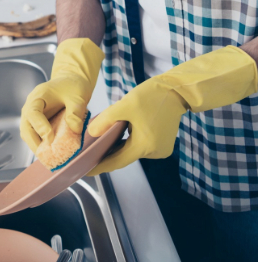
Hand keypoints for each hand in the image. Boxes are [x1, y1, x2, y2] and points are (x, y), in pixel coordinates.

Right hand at [20, 38, 103, 151]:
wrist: (71, 82)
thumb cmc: (72, 86)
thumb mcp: (77, 96)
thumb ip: (75, 111)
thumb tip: (75, 129)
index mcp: (38, 96)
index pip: (32, 112)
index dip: (39, 126)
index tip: (50, 138)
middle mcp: (32, 107)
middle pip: (25, 126)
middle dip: (34, 142)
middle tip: (46, 156)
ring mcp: (34, 116)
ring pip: (28, 133)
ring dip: (36, 146)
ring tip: (48, 158)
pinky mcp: (39, 123)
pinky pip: (36, 136)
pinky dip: (41, 145)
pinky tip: (51, 154)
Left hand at [88, 46, 257, 175]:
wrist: (175, 91)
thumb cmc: (149, 97)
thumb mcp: (123, 106)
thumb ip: (106, 121)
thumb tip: (91, 134)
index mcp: (144, 145)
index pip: (118, 161)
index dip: (101, 166)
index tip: (87, 171)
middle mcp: (154, 152)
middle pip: (125, 156)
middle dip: (107, 153)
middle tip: (89, 151)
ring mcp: (160, 149)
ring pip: (132, 150)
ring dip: (118, 145)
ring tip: (100, 141)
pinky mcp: (162, 144)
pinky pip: (140, 145)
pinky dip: (128, 141)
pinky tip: (117, 135)